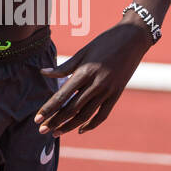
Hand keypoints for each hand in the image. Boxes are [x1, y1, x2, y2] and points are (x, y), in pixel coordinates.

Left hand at [34, 21, 150, 136]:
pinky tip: (80, 129)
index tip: (37, 118)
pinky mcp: (117, 94)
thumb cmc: (104, 42)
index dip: (49, 109)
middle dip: (55, 121)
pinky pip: (103, 114)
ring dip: (69, 126)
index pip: (63, 96)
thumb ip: (64, 67)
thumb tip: (43, 73)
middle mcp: (96, 84)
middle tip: (42, 130)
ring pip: (86, 115)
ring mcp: (108, 91)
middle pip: (72, 109)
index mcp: (85, 72)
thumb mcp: (83, 52)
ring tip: (56, 132)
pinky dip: (91, 124)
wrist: (133, 38)